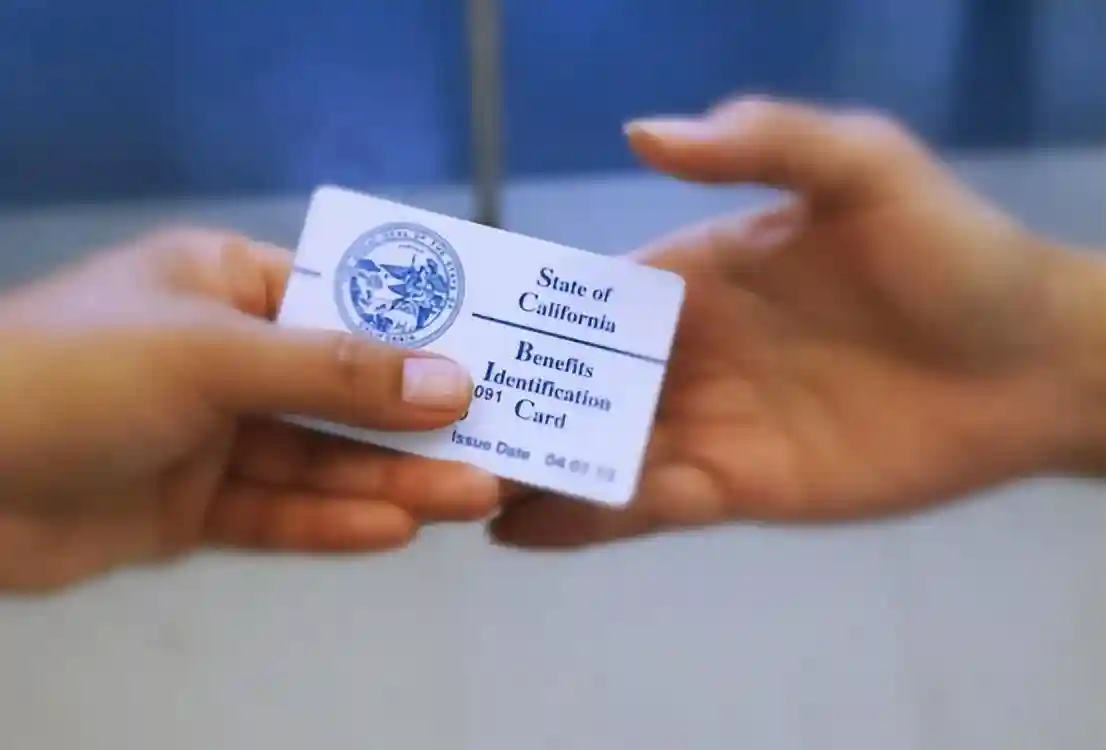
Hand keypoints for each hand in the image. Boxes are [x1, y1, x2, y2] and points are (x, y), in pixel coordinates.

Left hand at [0, 229, 496, 590]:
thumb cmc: (79, 373)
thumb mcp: (213, 354)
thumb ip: (336, 373)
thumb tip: (453, 381)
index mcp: (224, 286)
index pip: (342, 303)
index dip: (419, 332)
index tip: (493, 357)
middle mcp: (225, 356)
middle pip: (341, 391)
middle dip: (418, 421)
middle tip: (505, 442)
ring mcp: (208, 436)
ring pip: (317, 459)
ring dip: (392, 479)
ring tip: (476, 494)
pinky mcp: (189, 509)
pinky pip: (275, 513)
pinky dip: (332, 523)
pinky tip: (397, 529)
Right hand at [491, 97, 1105, 547]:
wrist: (1031, 365)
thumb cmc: (948, 255)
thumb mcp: (861, 169)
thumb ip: (760, 140)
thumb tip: (638, 132)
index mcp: (692, 276)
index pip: (584, 299)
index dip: (517, 317)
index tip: (441, 336)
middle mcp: (684, 352)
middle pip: (573, 383)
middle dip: (506, 404)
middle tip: (420, 431)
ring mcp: (706, 423)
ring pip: (596, 451)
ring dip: (529, 468)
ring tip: (449, 488)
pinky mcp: (736, 487)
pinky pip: (647, 507)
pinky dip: (585, 521)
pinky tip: (520, 532)